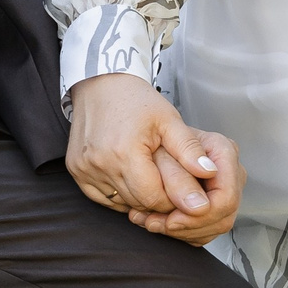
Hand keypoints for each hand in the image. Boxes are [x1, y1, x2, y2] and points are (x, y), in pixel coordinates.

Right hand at [65, 72, 241, 243]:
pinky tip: (128, 175)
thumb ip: (189, 149)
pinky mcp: (76, 170)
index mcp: (124, 153)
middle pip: (137, 204)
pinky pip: (103, 198)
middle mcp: (100, 164)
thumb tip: (210, 173)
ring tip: (147, 173)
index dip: (172, 198)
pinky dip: (118, 193)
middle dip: (156, 199)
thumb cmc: (136, 99)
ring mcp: (85, 169)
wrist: (101, 83)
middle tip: (166, 180)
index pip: (154, 199)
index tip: (179, 186)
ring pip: (120, 202)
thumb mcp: (169, 120)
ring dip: (137, 196)